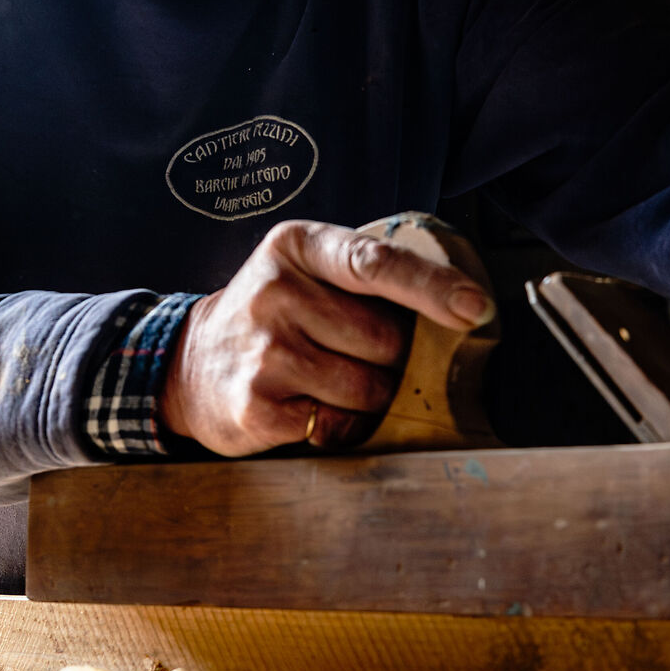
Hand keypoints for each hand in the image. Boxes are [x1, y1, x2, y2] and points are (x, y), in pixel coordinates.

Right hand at [159, 220, 494, 455]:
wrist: (191, 363)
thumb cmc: (274, 315)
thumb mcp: (306, 268)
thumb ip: (367, 274)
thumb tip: (462, 309)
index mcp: (298, 246)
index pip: (376, 263)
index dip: (434, 287)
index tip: (477, 308)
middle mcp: (275, 292)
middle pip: (385, 339)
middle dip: (391, 357)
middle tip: (353, 353)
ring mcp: (264, 351)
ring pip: (368, 388)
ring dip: (368, 396)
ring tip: (327, 379)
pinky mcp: (256, 405)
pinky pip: (337, 425)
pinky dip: (338, 424)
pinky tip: (306, 405)